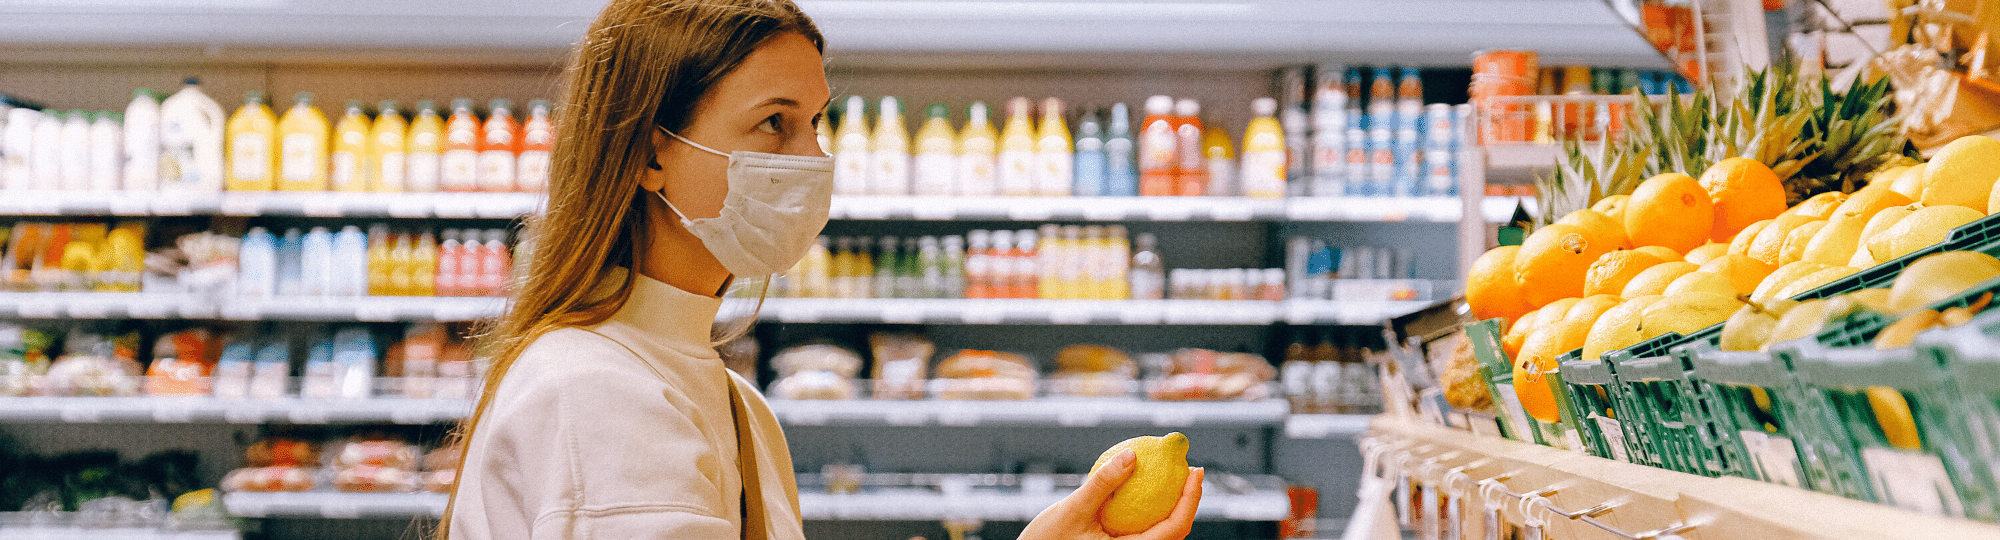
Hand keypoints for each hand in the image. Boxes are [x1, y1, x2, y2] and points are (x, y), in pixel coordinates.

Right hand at [1018, 450, 1204, 539]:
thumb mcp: (1073, 510)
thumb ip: (1103, 483)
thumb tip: (1132, 453)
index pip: (1174, 528)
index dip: (1191, 500)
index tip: (1196, 471)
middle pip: (1175, 532)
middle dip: (1189, 500)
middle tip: (1192, 469)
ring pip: (1162, 533)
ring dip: (1174, 505)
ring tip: (1176, 477)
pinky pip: (1145, 530)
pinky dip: (1153, 510)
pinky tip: (1149, 487)